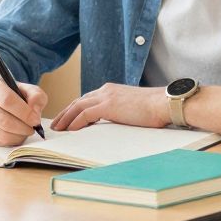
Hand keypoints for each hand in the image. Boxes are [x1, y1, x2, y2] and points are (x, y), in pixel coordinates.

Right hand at [0, 60, 47, 146]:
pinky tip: (16, 134)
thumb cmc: (10, 93)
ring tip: (26, 131)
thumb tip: (35, 112)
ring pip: (1, 135)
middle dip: (24, 128)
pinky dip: (10, 141)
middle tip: (33, 128)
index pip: (7, 101)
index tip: (36, 120)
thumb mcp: (25, 88)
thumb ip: (36, 96)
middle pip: (4, 121)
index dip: (25, 113)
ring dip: (19, 136)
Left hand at [51, 83, 170, 132]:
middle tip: (56, 124)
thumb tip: (115, 121)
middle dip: (65, 113)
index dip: (74, 109)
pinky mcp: (108, 106)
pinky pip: (84, 115)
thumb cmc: (155, 108)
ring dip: (65, 118)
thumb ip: (120, 110)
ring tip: (58, 129)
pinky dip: (75, 122)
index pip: (87, 99)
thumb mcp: (133, 107)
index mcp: (112, 90)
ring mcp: (106, 97)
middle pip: (78, 101)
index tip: (67, 119)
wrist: (164, 103)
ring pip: (77, 107)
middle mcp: (106, 90)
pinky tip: (71, 130)